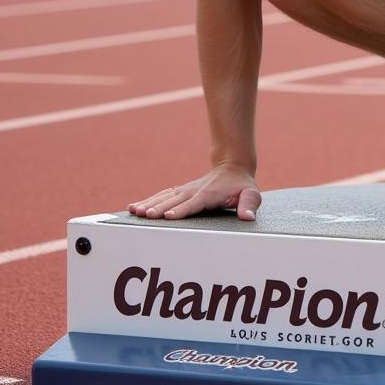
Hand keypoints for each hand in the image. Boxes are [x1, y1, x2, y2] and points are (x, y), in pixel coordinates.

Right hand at [128, 162, 261, 220]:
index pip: (194, 203)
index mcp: (210, 194)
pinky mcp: (180, 192)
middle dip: (159, 208)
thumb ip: (249, 204)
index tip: (168, 216)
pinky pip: (162, 196)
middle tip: (145, 216)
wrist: (232, 168)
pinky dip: (148, 200)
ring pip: (164, 197)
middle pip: (174, 201)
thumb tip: (248, 217)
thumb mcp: (251, 194)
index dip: (182, 210)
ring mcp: (185, 190)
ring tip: (133, 211)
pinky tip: (133, 207)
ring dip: (149, 203)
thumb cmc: (242, 185)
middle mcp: (194, 191)